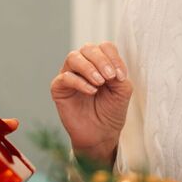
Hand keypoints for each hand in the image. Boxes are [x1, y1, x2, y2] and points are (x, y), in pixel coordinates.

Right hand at [49, 42, 132, 163]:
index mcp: (100, 63)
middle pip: (88, 48)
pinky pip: (65, 77)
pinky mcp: (58, 88)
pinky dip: (79, 82)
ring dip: (89, 68)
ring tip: (99, 82)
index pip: (104, 47)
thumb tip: (111, 68)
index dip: (113, 57)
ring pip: (73, 57)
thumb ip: (119, 75)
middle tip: (109, 77)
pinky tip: (91, 91)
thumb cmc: (111, 111)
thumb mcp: (122, 91)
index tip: (121, 76)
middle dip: (101, 60)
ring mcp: (69, 74)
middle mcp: (83, 65)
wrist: (101, 134)